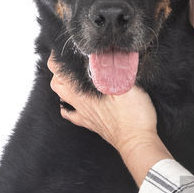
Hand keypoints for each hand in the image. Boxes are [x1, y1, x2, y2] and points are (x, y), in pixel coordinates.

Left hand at [48, 54, 170, 183]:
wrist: (137, 142)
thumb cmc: (134, 115)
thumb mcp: (128, 85)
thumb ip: (116, 68)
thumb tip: (110, 53)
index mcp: (84, 91)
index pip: (59, 71)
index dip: (57, 58)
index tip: (62, 50)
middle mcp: (79, 102)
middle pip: (56, 83)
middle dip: (57, 71)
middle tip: (67, 62)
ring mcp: (84, 114)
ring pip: (61, 98)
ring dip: (61, 87)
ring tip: (69, 79)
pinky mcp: (91, 124)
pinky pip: (72, 116)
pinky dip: (68, 107)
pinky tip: (72, 104)